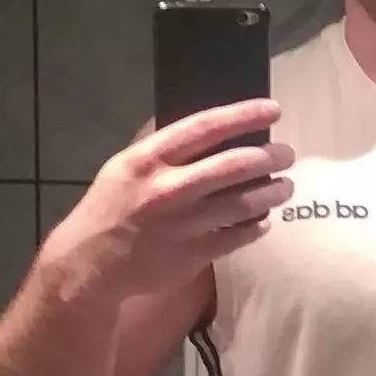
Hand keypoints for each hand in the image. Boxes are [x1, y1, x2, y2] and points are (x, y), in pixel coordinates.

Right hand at [46, 100, 293, 300]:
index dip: (244, 115)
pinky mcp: (192, 256)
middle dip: (269, 157)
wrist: (88, 266)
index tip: (273, 109)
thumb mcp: (127, 167)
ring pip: (242, 203)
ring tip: (285, 186)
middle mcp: (166, 189)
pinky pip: (237, 236)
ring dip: (271, 192)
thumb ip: (167, 149)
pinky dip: (257, 226)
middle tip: (287, 154)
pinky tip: (264, 219)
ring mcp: (181, 225)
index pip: (205, 127)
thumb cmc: (112, 207)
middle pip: (233, 166)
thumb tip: (217, 127)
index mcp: (148, 159)